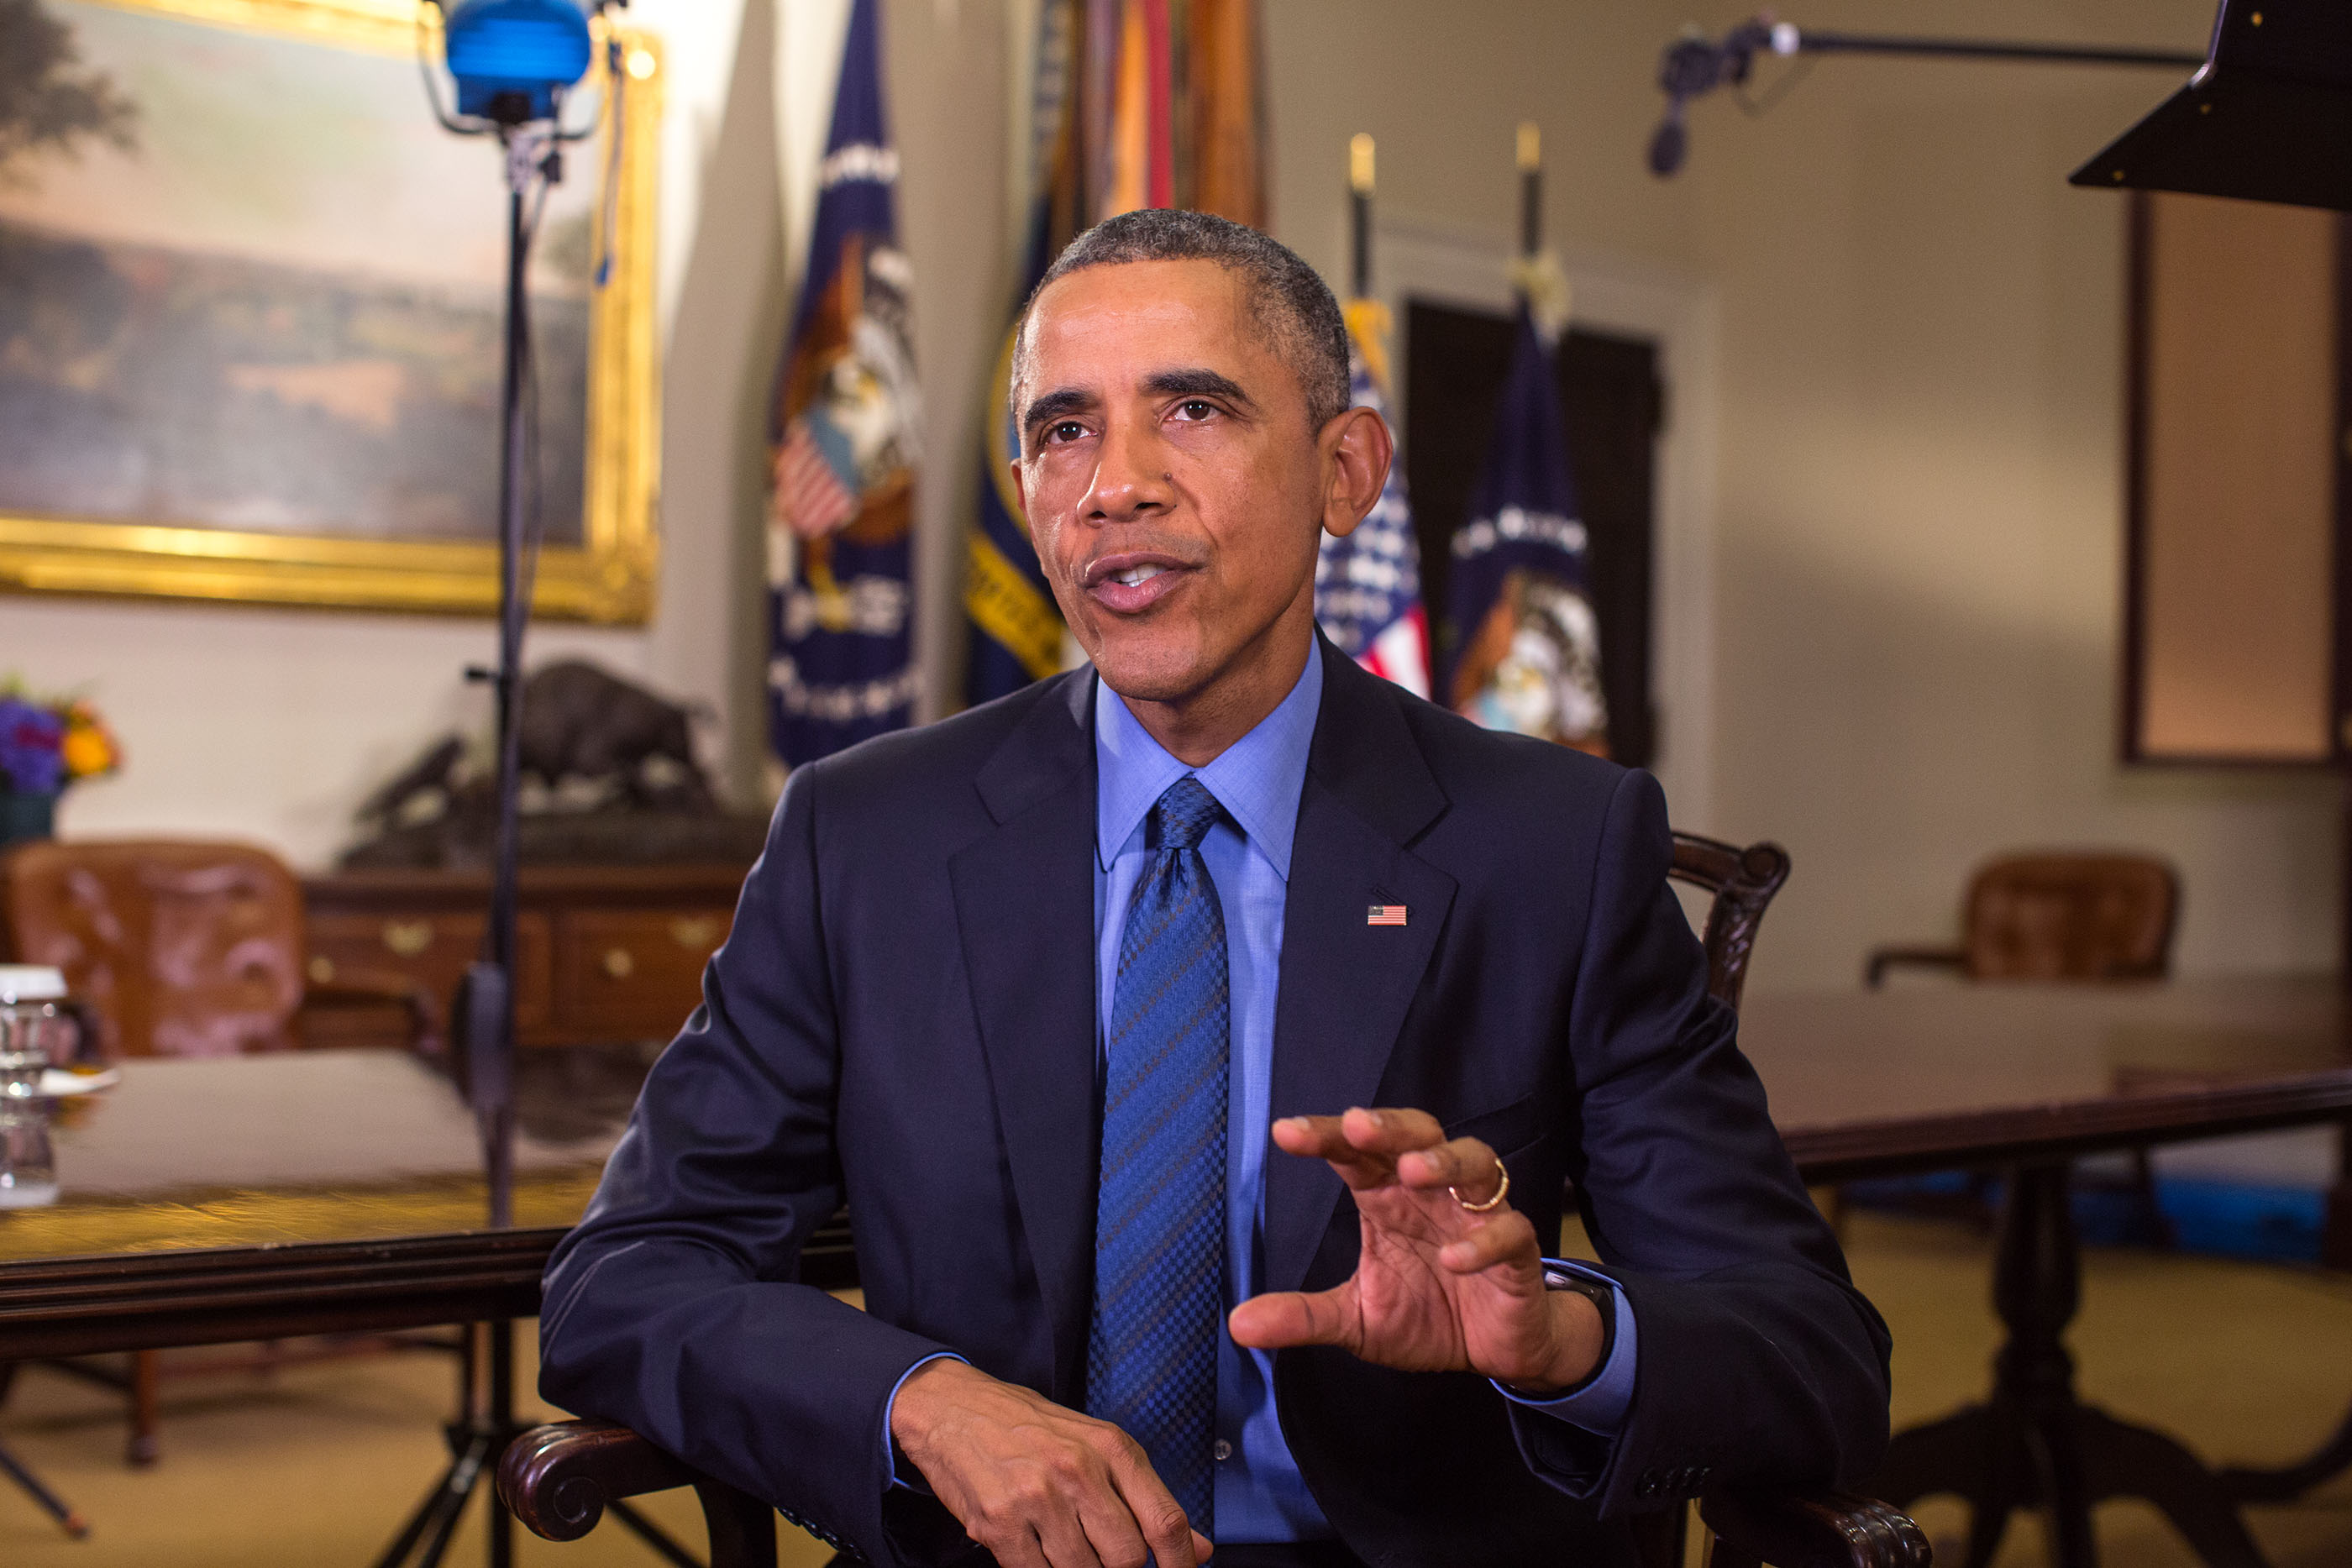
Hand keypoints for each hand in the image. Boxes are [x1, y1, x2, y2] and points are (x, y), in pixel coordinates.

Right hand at [889, 1357, 1214, 1567]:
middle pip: (1128, 1558)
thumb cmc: (1028, 1426)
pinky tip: (1037, 1554)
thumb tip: (1198, 1548)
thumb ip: (1146, 1497)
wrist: (952, 1408)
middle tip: (1104, 1558)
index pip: (1165, 1520)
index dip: (1180, 1563)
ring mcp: (1036, 1498)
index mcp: (1111, 1448)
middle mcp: (1078, 1470)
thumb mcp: (1095, 1445)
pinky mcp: (998, 1524)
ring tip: (1065, 1550)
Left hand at [1227, 1106, 1604, 1393]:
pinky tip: (1455, 1258)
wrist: (1494, 1351)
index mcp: (1388, 1197)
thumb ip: (1303, 1316)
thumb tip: (1238, 1325)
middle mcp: (1433, 1194)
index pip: (1355, 1153)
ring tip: (1415, 1171)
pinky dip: (1485, 1239)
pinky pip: (1510, 1231)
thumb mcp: (1356, 1320)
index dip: (1324, 1137)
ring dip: (1446, 1161)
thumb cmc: (1426, 1316)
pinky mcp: (1518, 1252)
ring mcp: (1479, 1217)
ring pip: (1475, 1163)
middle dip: (1390, 1126)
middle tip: (1357, 1126)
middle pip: (1418, 1134)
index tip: (1284, 1132)